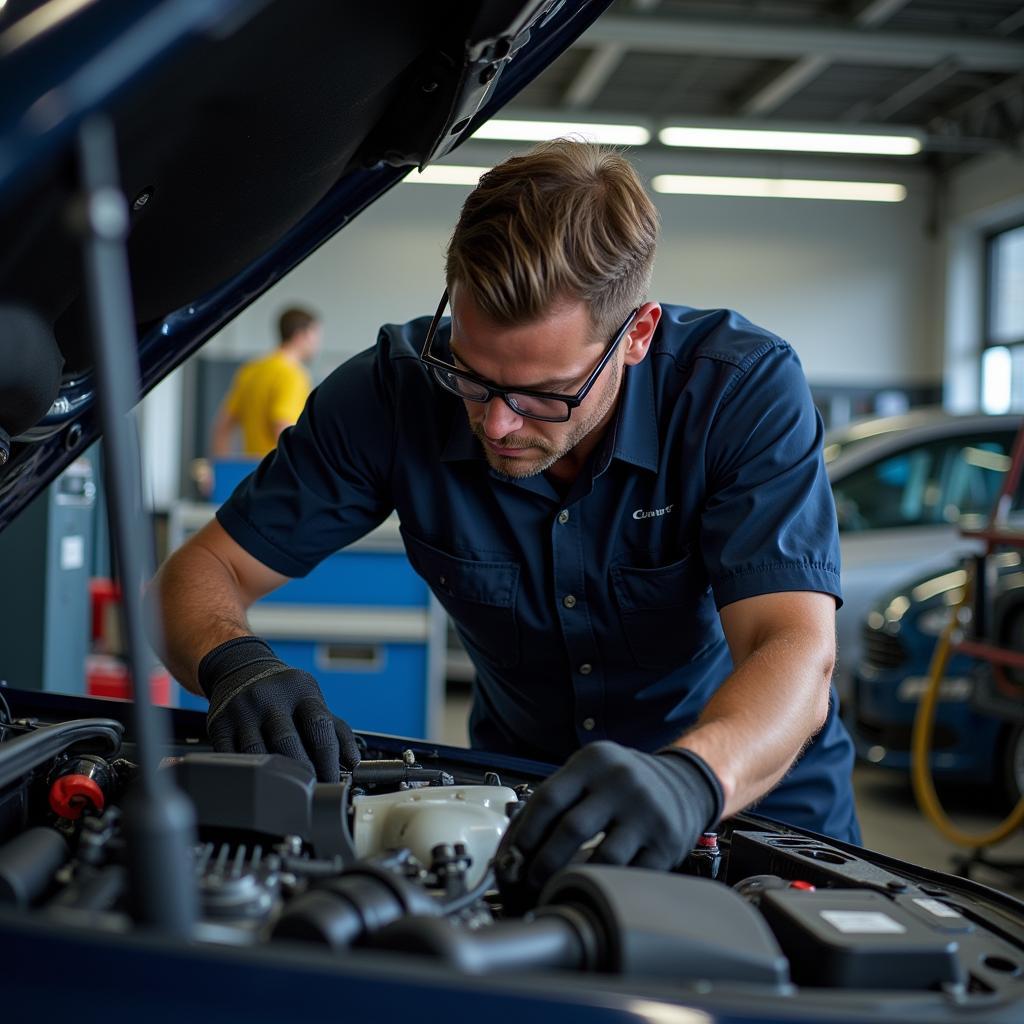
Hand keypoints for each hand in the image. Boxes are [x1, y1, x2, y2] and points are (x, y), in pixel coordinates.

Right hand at [197, 636, 359, 781]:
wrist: (241, 668)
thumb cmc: (285, 692)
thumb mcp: (312, 699)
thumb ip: (336, 730)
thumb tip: (353, 763)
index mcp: (301, 690)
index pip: (319, 726)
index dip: (328, 759)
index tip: (333, 781)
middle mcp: (270, 697)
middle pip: (287, 742)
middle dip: (302, 772)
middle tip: (310, 792)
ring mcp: (242, 709)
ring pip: (258, 752)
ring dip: (274, 777)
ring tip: (286, 792)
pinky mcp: (219, 722)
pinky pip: (231, 756)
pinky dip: (247, 773)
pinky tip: (258, 783)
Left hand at [496, 740, 722, 897]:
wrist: (684, 783)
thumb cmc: (622, 782)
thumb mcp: (590, 771)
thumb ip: (556, 797)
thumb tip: (512, 845)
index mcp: (594, 761)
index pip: (548, 799)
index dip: (524, 834)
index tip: (511, 858)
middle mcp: (621, 782)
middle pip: (570, 829)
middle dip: (542, 863)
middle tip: (529, 882)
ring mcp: (646, 812)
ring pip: (601, 857)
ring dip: (572, 880)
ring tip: (555, 890)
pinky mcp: (666, 842)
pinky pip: (629, 874)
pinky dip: (606, 886)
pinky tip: (591, 890)